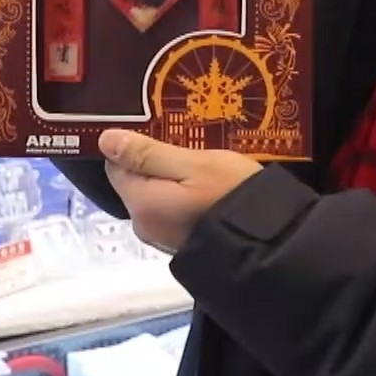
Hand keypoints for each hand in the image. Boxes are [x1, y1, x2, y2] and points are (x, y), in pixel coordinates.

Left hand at [100, 128, 262, 253]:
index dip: (135, 145)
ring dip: (172, 179)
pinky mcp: (181, 243)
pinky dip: (183, 196)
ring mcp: (162, 238)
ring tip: (201, 161)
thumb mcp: (194, 164)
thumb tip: (105, 140)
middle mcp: (143, 225)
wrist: (270, 244)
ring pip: (155, 196)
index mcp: (140, 203)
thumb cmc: (231, 195)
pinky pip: (172, 210)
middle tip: (189, 142)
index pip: (115, 165)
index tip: (163, 131)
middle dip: (156, 162)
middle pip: (135, 182)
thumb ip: (148, 154)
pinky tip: (208, 185)